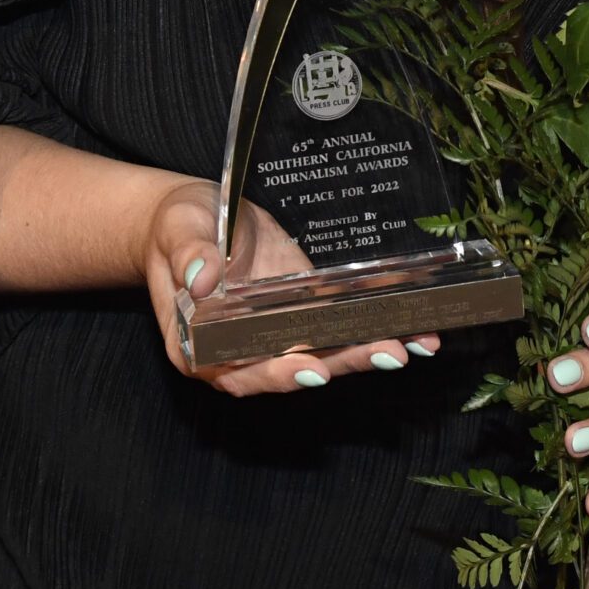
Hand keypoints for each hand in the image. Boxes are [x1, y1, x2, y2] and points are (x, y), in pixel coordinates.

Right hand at [146, 178, 439, 395]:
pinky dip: (371, 327)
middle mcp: (238, 353)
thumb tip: (201, 276)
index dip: (277, 372)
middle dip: (342, 361)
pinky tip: (411, 327)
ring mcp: (272, 336)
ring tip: (410, 344)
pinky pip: (335, 326)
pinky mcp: (299, 314)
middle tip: (386, 353)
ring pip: (321, 353)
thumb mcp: (179, 231)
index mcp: (198, 346)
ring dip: (365, 350)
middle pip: (291, 366)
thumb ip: (189, 254)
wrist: (193, 216)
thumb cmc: (177, 228)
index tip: (313, 368)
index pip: (238, 370)